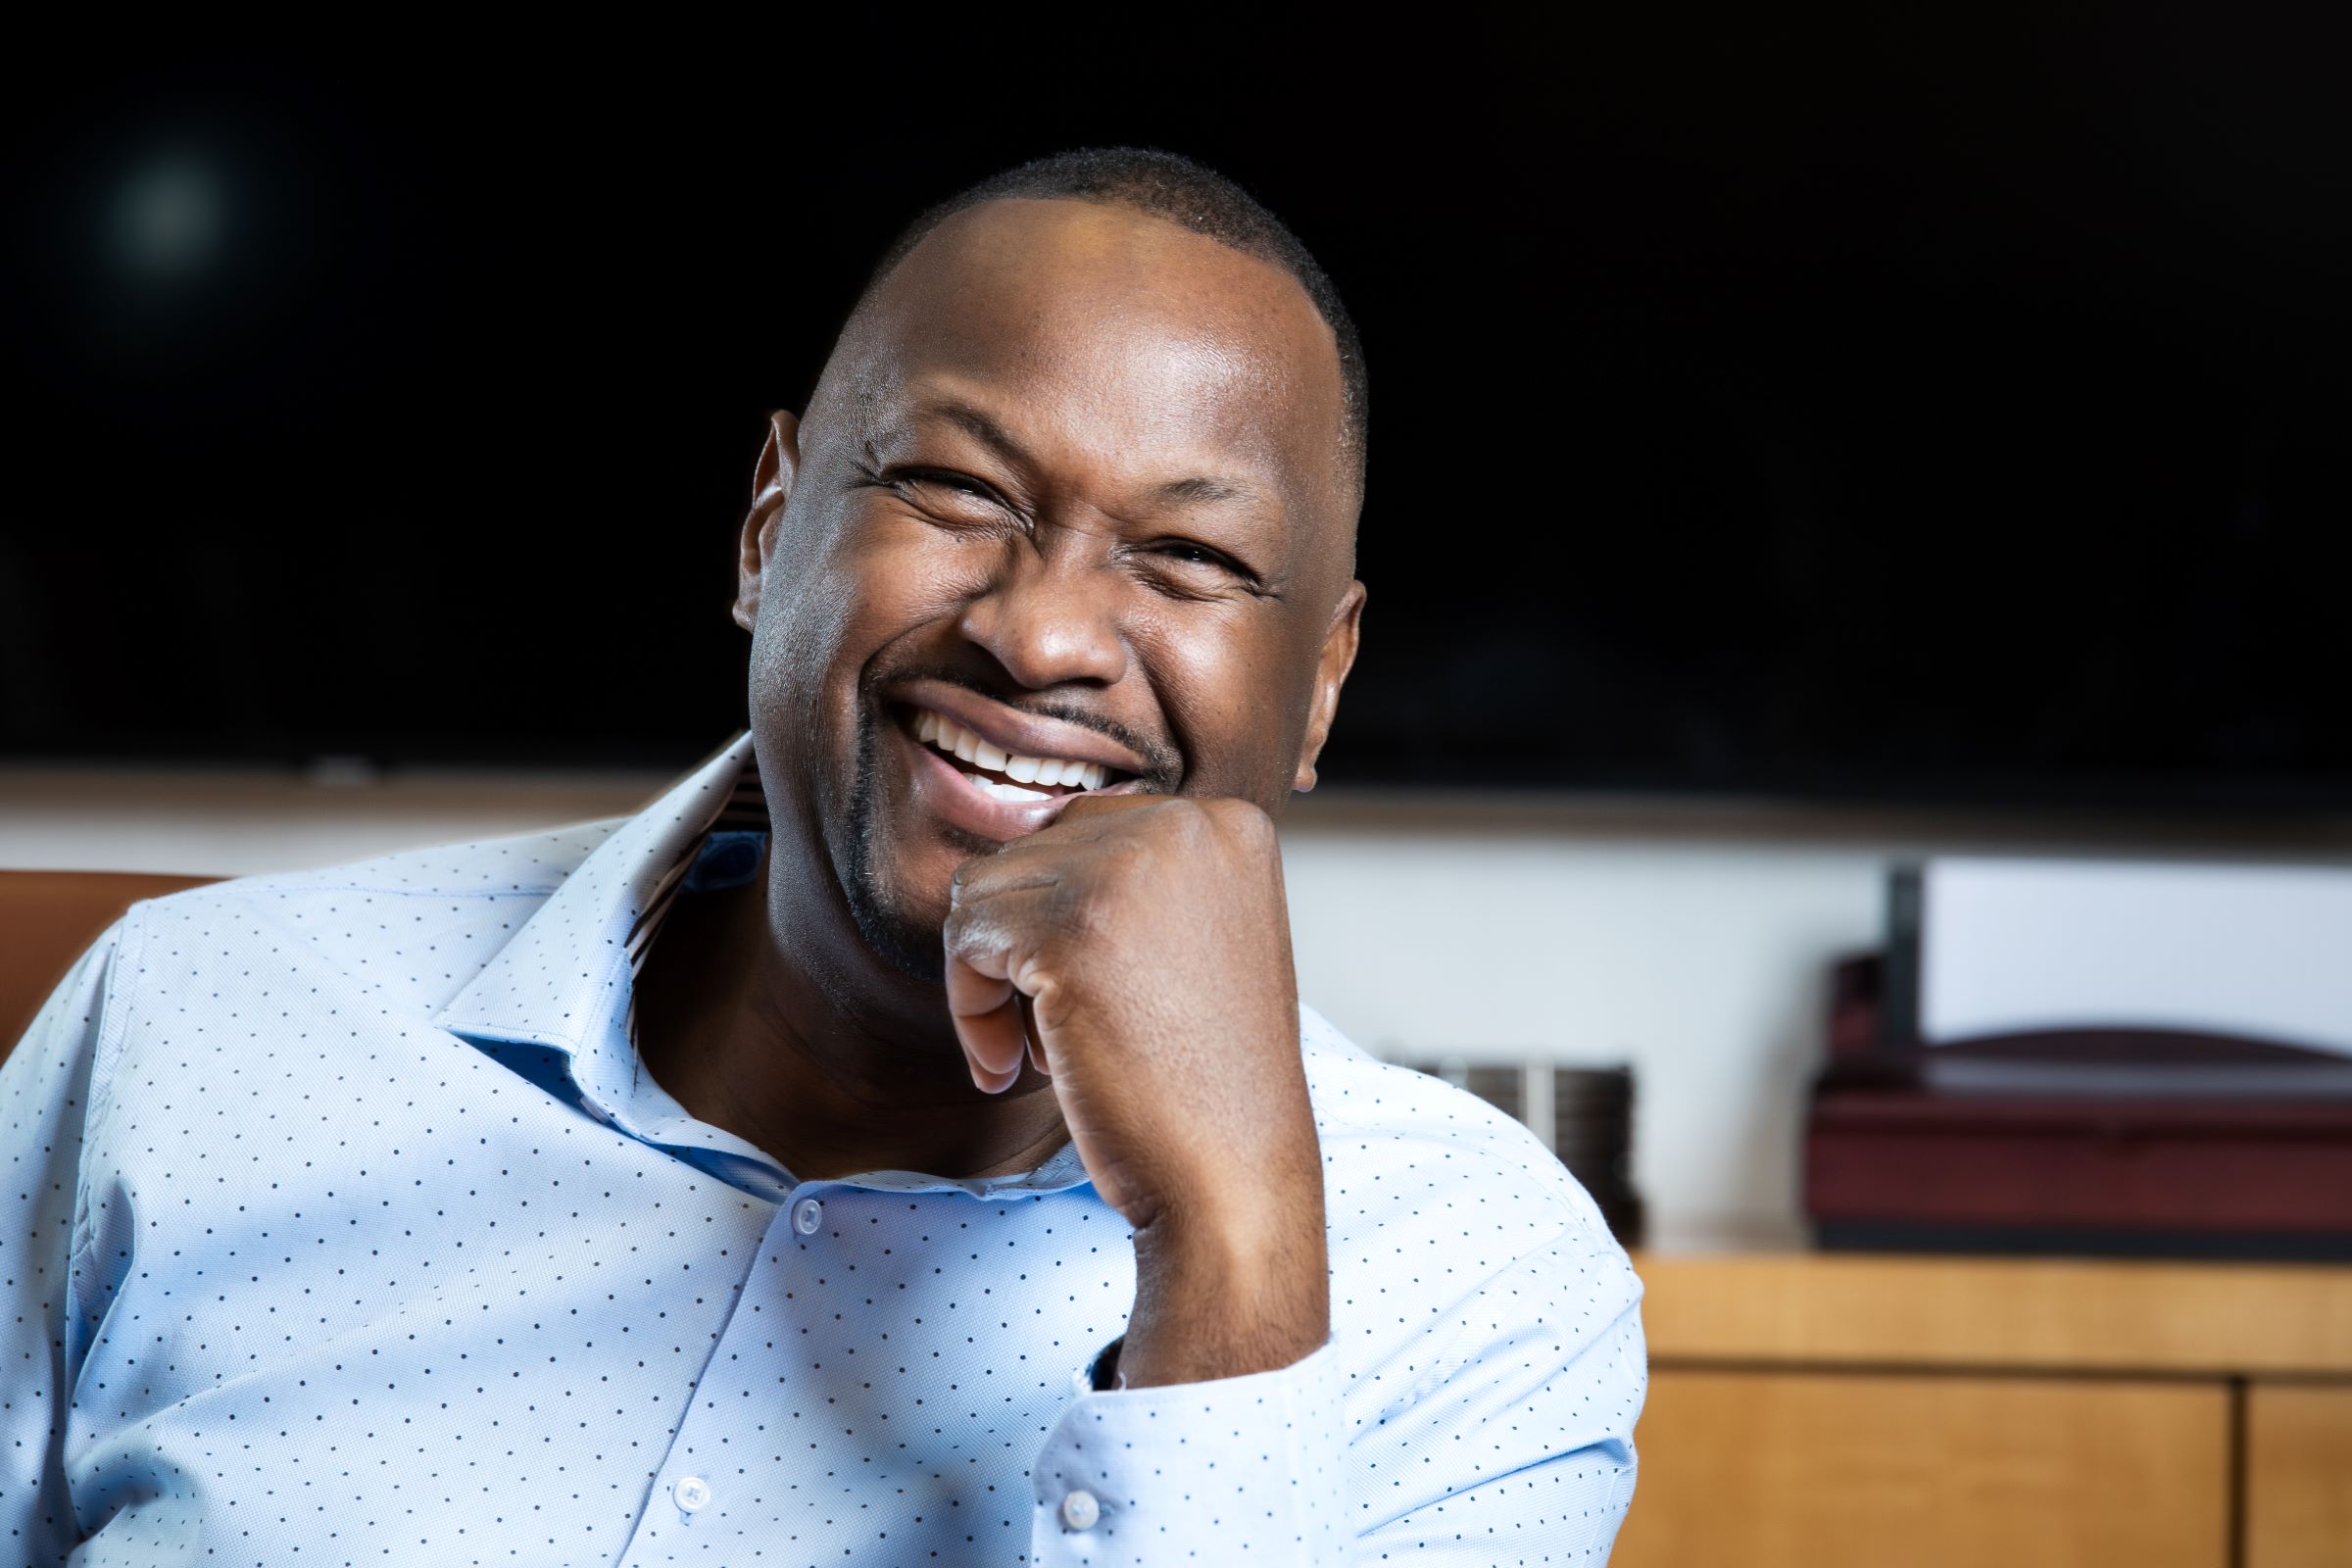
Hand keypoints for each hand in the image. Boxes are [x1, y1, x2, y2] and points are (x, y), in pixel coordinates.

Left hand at [942, 794, 1328, 1386]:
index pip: (1090, 832)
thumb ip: (1134, 882)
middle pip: (1034, 851)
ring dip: (995, 978)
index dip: (1069, 921)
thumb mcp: (1197, 943)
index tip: (1096, 997)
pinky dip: (972, 1009)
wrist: (1233, 1176)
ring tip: (1045, 1050)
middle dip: (1027, 945)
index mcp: (1230, 824)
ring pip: (986, 889)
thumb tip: (1020, 844)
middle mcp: (1186, 824)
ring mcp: (1128, 866)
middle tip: (1063, 1033)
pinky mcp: (1069, 923)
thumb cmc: (1207, 1082)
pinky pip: (965, 938)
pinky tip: (1017, 1068)